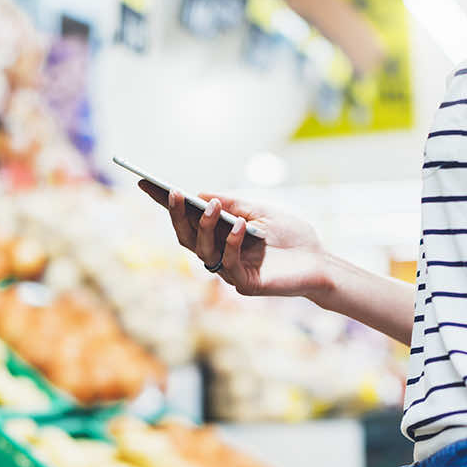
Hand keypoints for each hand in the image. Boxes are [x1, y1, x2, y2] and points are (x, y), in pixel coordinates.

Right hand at [138, 181, 329, 297]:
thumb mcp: (260, 211)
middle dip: (177, 216)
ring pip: (203, 252)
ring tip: (213, 207)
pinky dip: (232, 242)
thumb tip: (200, 195)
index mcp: (220, 235)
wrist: (320, 260)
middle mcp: (219, 254)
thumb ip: (232, 204)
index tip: (146, 182)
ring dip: (205, 227)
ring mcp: (230, 271)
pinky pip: (229, 263)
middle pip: (187, 238)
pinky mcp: (245, 284)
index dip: (166, 203)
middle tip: (173, 193)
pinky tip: (240, 226)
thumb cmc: (291, 235)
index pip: (187, 219)